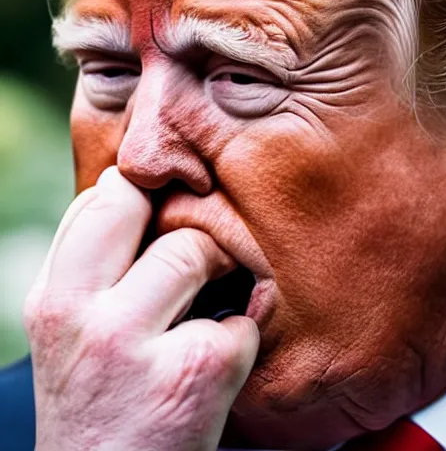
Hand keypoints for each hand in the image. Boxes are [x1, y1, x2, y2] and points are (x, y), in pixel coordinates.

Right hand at [24, 167, 259, 450]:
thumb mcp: (72, 332)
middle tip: (196, 242)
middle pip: (137, 205)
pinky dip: (242, 334)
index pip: (98, 202)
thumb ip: (93, 268)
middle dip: (176, 212)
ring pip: (195, 250)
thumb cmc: (99, 404)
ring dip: (217, 268)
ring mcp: (136, 342)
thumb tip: (132, 200)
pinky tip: (221, 362)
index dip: (139, 192)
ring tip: (209, 306)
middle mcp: (83, 315)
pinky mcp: (197, 371)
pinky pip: (242, 318)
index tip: (165, 203)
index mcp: (53, 300)